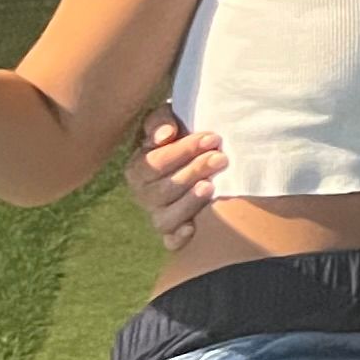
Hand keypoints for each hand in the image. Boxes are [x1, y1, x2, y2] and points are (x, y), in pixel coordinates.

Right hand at [126, 112, 227, 249]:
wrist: (206, 153)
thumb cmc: (185, 132)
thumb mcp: (172, 118)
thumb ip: (162, 120)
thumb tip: (165, 135)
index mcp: (139, 168)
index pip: (154, 163)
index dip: (183, 151)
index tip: (212, 138)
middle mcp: (144, 194)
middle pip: (163, 190)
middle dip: (194, 172)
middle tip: (220, 158)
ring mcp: (159, 214)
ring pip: (165, 217)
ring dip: (189, 202)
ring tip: (211, 186)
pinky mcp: (174, 231)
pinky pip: (170, 241)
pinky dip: (178, 237)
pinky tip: (192, 227)